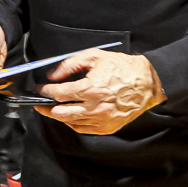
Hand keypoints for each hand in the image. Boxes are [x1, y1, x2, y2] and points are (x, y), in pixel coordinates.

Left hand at [37, 49, 163, 134]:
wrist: (147, 82)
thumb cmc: (123, 68)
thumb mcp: (95, 57)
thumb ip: (70, 65)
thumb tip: (53, 75)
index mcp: (91, 89)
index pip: (59, 94)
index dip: (45, 91)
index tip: (40, 89)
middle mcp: (95, 108)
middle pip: (60, 113)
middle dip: (46, 108)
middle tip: (40, 103)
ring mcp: (101, 120)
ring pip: (70, 122)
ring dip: (58, 116)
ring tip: (52, 109)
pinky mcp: (107, 127)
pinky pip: (83, 129)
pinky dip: (73, 123)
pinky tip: (70, 116)